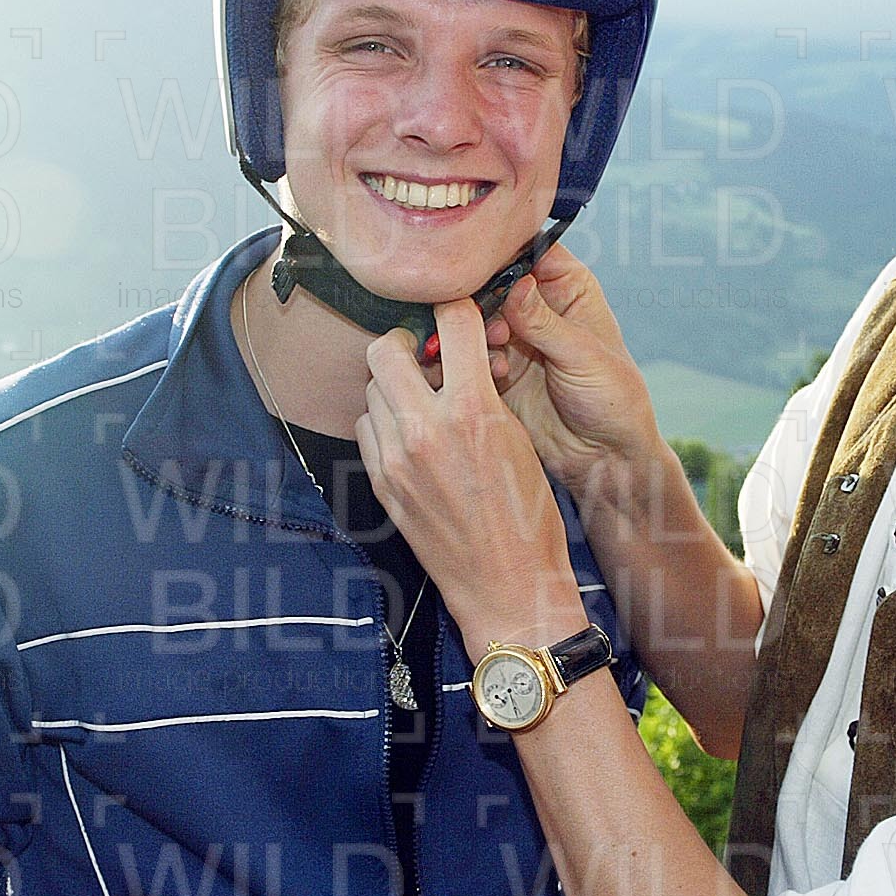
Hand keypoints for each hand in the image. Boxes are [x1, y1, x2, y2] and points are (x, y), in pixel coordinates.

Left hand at [360, 299, 579, 648]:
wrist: (509, 586)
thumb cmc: (529, 517)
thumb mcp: (519, 440)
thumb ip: (485, 391)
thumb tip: (464, 357)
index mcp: (473, 410)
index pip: (451, 323)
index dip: (455, 308)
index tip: (456, 312)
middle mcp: (426, 429)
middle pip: (388, 349)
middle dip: (408, 344)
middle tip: (426, 356)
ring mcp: (396, 459)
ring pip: (372, 390)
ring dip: (394, 385)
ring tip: (422, 400)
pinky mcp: (382, 485)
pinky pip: (366, 429)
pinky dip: (384, 422)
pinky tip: (410, 435)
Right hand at [489, 245, 660, 494]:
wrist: (604, 457)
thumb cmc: (614, 400)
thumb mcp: (583, 356)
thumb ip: (545, 322)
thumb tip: (515, 286)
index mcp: (568, 287)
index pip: (529, 250)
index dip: (502, 251)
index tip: (477, 261)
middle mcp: (537, 306)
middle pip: (492, 281)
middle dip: (479, 296)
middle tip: (482, 318)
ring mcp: (514, 338)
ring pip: (475, 317)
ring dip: (472, 330)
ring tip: (493, 351)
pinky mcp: (496, 369)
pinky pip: (468, 353)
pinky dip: (467, 359)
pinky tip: (486, 373)